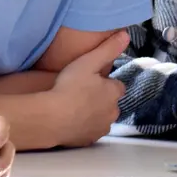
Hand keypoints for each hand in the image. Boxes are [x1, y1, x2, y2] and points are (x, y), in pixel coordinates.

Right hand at [47, 30, 129, 146]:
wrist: (50, 118)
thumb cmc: (68, 87)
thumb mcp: (88, 62)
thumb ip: (107, 49)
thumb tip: (126, 35)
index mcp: (114, 92)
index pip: (117, 86)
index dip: (105, 83)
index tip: (92, 81)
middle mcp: (113, 112)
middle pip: (110, 103)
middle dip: (100, 99)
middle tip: (80, 93)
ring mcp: (101, 128)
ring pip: (101, 118)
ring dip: (93, 114)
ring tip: (74, 107)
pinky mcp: (89, 140)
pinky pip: (89, 131)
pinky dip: (83, 127)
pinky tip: (70, 121)